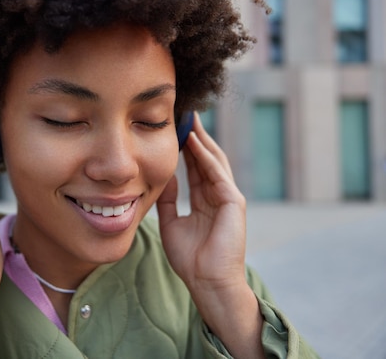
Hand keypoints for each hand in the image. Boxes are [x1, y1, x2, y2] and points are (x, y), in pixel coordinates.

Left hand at [157, 112, 245, 289]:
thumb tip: (162, 178)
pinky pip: (217, 175)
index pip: (195, 166)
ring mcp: (228, 197)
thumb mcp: (171, 223)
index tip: (172, 128)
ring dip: (201, 140)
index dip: (184, 147)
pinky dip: (205, 158)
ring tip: (189, 120)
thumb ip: (168, 200)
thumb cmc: (190, 259)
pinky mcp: (233, 203)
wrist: (207, 282)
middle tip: (183, 114)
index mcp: (206, 199)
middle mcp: (218, 194)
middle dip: (195, 136)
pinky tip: (194, 143)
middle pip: (206, 158)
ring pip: (214, 161)